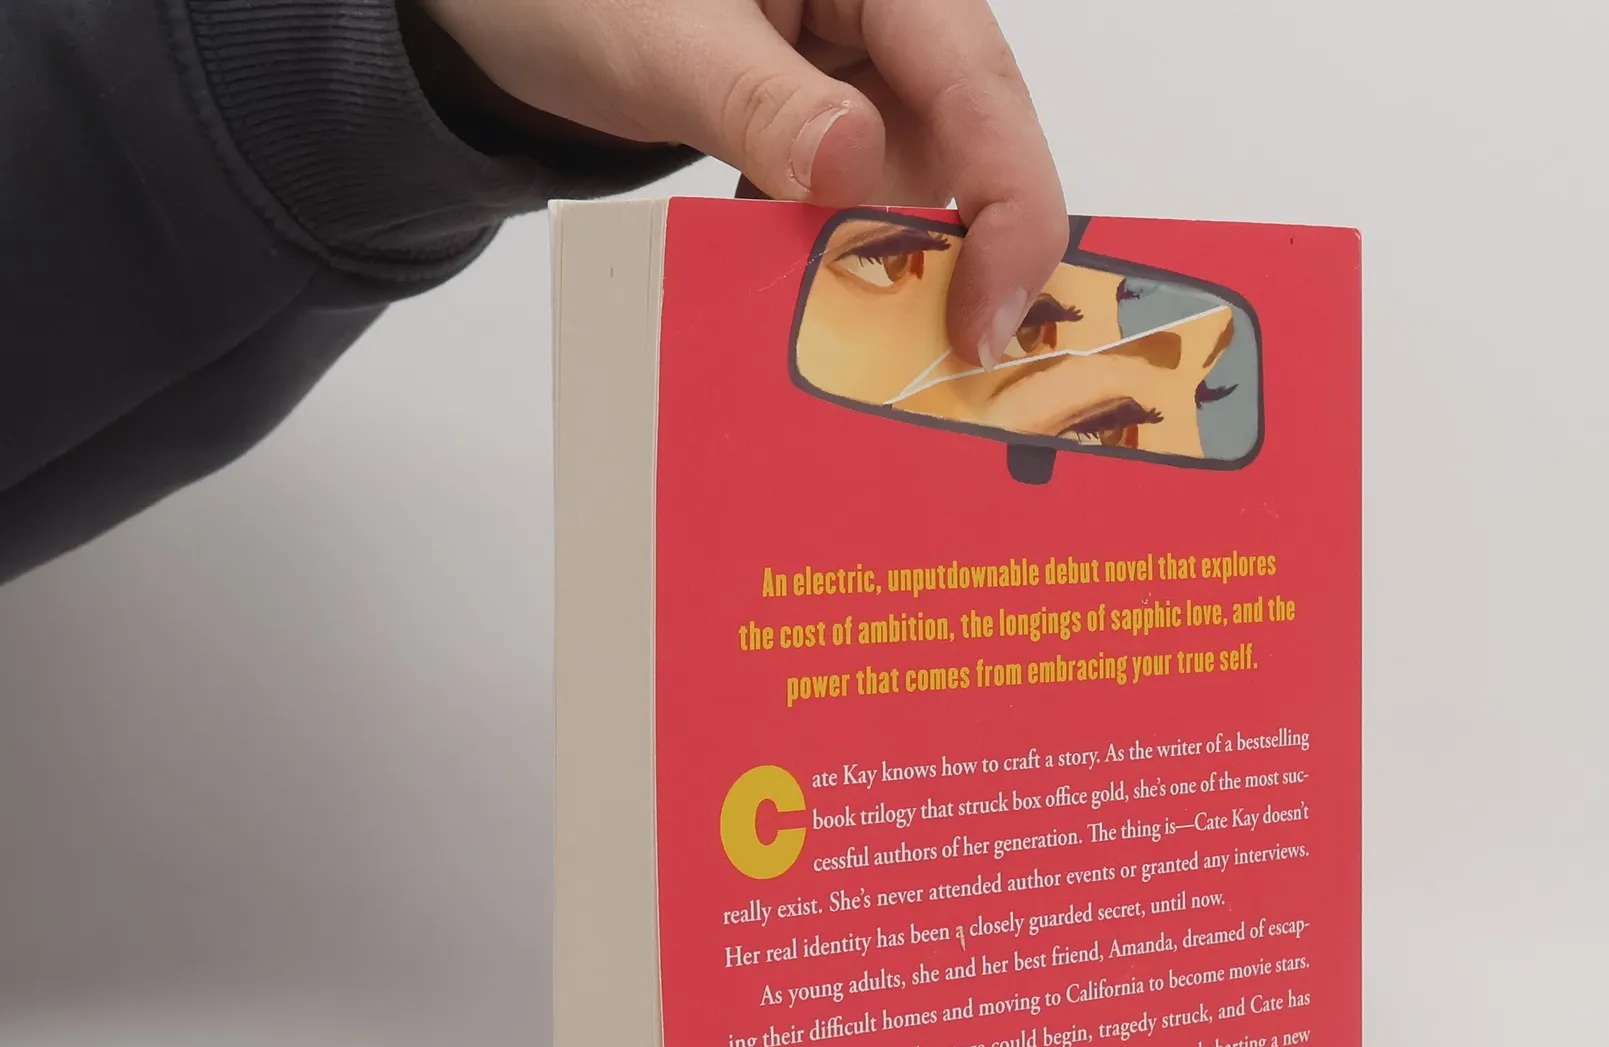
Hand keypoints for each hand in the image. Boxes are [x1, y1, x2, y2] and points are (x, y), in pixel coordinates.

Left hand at [418, 0, 1066, 366]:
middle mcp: (893, 26)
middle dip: (957, 260)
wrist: (516, 9)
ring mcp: (864, 88)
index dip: (1007, 207)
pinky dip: (838, 271)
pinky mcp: (831, 140)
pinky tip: (803, 308)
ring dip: (888, 279)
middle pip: (974, 154)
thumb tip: (855, 167)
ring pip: (920, 201)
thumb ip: (761, 101)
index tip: (984, 316)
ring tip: (853, 348)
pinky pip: (861, 217)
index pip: (980, 84)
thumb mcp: (662, 37)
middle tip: (936, 365)